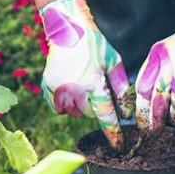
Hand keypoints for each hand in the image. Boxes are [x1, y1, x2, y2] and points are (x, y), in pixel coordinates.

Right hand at [39, 0, 131, 148]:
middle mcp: (75, 89)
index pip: (105, 115)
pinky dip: (64, 103)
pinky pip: (58, 107)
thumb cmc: (94, 44)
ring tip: (81, 86)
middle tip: (94, 90)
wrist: (67, 28)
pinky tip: (69, 88)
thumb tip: (126, 111)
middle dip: (94, 107)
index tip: (118, 144)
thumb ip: (120, 87)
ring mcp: (58, 89)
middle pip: (88, 114)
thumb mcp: (113, 61)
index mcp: (94, 83)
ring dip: (79, 105)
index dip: (113, 132)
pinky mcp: (48, 86)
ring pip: (73, 112)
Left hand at [135, 11, 174, 129]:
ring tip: (157, 130)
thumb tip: (155, 93)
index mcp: (156, 52)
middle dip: (144, 113)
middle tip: (144, 129)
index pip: (140, 80)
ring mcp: (174, 63)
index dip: (136, 100)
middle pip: (146, 91)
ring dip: (158, 117)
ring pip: (160, 96)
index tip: (135, 116)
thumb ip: (165, 68)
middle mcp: (162, 57)